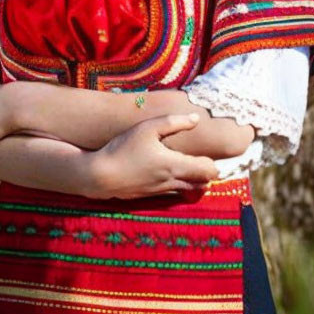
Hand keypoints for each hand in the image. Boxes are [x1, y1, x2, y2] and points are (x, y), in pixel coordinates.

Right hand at [87, 113, 217, 199]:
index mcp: (175, 165)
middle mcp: (172, 181)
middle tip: (201, 159)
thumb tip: (195, 119)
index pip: (208, 171)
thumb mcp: (147, 128)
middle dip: (207, 173)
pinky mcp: (151, 195)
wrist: (101, 176)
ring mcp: (162, 190)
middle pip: (203, 183)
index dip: (212, 162)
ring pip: (190, 189)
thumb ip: (173, 122)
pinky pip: (174, 192)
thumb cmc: (123, 149)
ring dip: (194, 180)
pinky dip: (179, 184)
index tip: (206, 152)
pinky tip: (168, 172)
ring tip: (188, 166)